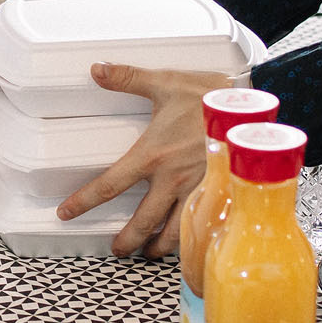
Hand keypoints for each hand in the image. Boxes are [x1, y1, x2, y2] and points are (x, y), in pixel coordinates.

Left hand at [55, 62, 236, 256]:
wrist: (254, 109)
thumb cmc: (211, 96)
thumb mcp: (165, 82)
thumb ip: (127, 79)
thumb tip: (96, 70)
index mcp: (153, 156)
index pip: (109, 185)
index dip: (84, 202)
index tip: (66, 213)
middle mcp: (172, 180)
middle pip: (143, 222)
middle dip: (127, 240)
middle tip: (118, 249)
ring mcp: (198, 190)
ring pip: (174, 232)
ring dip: (158, 246)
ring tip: (149, 252)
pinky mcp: (220, 194)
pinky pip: (202, 225)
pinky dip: (191, 240)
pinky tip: (188, 243)